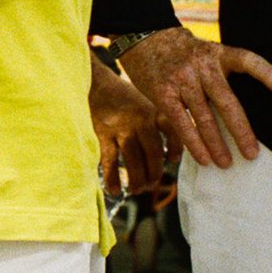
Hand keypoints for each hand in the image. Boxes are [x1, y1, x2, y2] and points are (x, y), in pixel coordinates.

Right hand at [89, 54, 169, 195]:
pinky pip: (109, 160)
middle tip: (152, 182)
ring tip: (138, 189)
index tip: (173, 160)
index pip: (173, 132)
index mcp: (154, 109)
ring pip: (133, 160)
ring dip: (137, 179)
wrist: (94, 82)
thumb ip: (156, 119)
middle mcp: (140, 119)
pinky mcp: (102, 133)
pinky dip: (113, 178)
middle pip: (154, 152)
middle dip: (155, 172)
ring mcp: (121, 127)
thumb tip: (169, 146)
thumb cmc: (122, 95)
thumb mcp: (145, 100)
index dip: (177, 149)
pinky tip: (116, 190)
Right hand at [117, 26, 271, 169]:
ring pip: (204, 117)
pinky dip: (194, 143)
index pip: (247, 60)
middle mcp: (202, 66)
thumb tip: (244, 108)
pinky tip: (204, 158)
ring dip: (217, 144)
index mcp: (218, 54)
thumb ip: (221, 73)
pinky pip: (182, 123)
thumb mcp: (206, 52)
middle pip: (227, 102)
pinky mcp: (163, 93)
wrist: (145, 37)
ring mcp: (182, 79)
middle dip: (241, 131)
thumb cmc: (182, 52)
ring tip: (227, 163)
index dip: (267, 73)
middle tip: (252, 154)